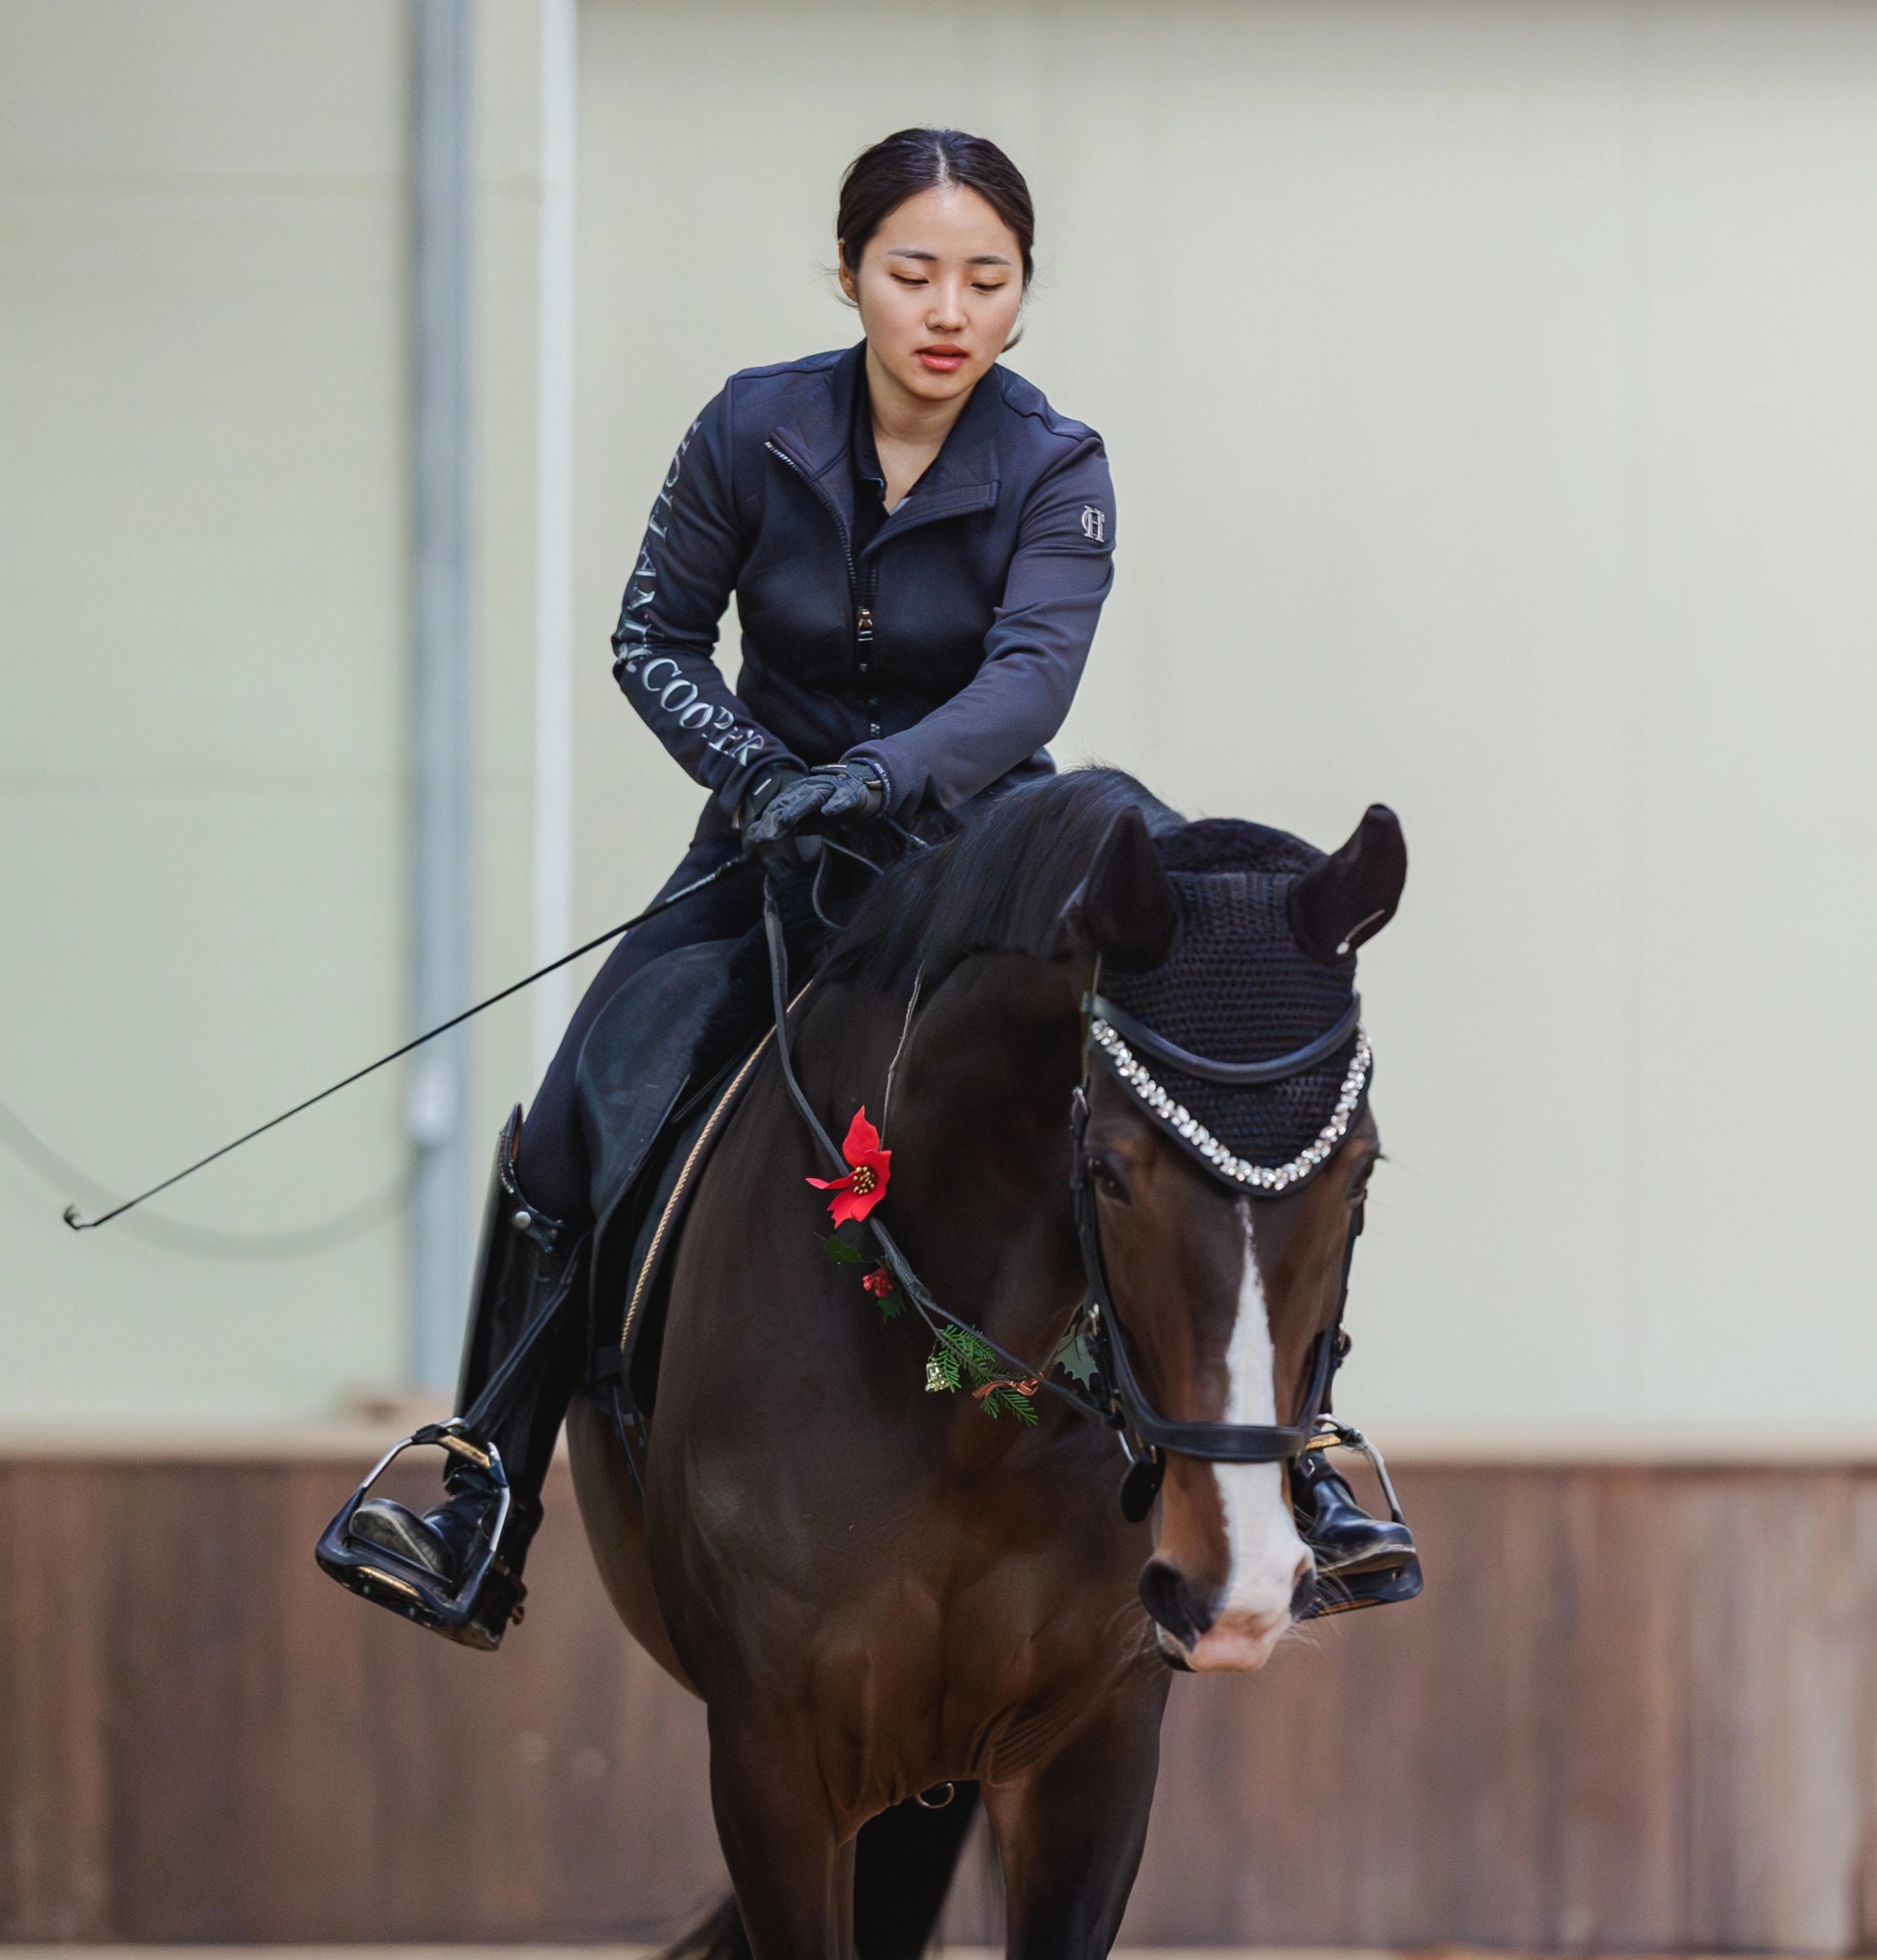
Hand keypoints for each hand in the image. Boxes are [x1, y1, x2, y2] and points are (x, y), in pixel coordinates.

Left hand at [743, 762, 884, 849]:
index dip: (765, 822)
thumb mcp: (808, 814)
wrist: (863, 784)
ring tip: (784, 820)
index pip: (777, 807)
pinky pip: (843, 797)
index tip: (752, 839)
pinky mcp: (850, 792)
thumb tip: (764, 839)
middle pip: (789, 802)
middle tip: (762, 835)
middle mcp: (811, 788)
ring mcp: (830, 788)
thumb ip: (789, 824)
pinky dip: (836, 803)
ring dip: (797, 808)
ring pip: (811, 798)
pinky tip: (829, 811)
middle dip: (774, 817)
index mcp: (798, 792)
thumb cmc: (831, 802)